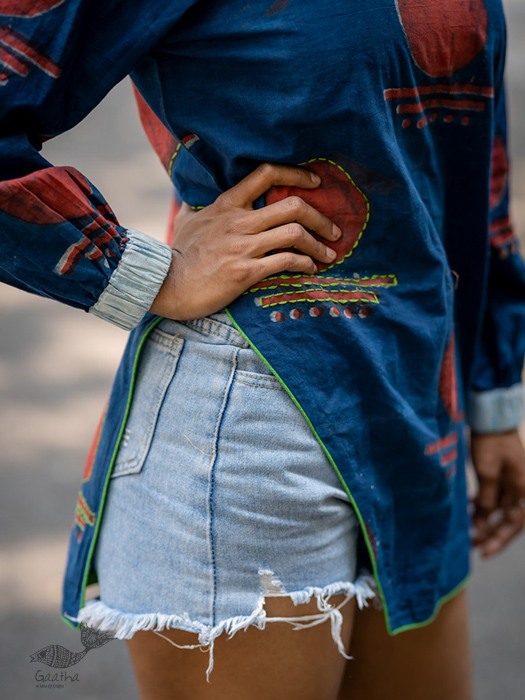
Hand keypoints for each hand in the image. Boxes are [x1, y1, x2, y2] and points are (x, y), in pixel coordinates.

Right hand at [150, 163, 340, 319]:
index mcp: (227, 205)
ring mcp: (243, 246)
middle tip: (334, 231)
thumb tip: (190, 198)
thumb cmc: (177, 254)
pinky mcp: (245, 271)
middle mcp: (238, 221)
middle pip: (292, 206)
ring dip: (318, 244)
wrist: (165, 284)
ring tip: (329, 254)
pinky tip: (310, 269)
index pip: (266, 174)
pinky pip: (285, 262)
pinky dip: (304, 264)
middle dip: (320, 218)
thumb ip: (195, 207)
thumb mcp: (185, 221)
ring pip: (294, 234)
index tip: (315, 183)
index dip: (296, 174)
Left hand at [470, 429, 524, 556]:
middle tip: (472, 546)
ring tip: (467, 532)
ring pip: (499, 510)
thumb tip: (482, 521)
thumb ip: (487, 497)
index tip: (483, 551)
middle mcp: (521, 489)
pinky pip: (494, 498)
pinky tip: (468, 511)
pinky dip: (481, 507)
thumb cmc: (491, 442)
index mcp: (523, 489)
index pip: (514, 523)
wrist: (491, 420)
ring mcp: (512, 483)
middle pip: (508, 520)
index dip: (499, 539)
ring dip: (483, 521)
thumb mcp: (487, 471)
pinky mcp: (502, 477)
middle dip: (490, 534)